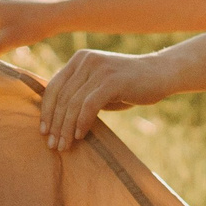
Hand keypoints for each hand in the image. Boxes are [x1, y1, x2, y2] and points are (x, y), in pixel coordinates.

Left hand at [38, 49, 172, 149]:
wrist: (161, 73)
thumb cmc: (129, 85)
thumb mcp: (100, 85)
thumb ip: (81, 94)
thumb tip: (58, 120)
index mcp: (79, 59)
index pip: (54, 87)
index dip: (46, 110)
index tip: (44, 131)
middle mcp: (86, 60)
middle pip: (62, 97)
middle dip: (55, 124)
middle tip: (53, 145)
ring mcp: (99, 69)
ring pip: (73, 103)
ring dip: (66, 128)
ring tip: (64, 145)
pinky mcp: (111, 80)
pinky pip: (89, 105)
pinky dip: (82, 122)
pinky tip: (80, 136)